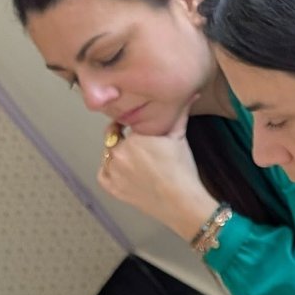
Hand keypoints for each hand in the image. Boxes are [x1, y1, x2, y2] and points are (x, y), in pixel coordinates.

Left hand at [97, 117, 219, 237]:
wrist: (182, 202)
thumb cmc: (182, 170)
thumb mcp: (180, 137)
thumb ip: (179, 114)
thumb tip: (192, 93)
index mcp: (134, 136)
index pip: (124, 122)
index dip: (131, 124)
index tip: (139, 128)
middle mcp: (119, 152)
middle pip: (114, 138)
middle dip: (124, 140)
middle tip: (140, 148)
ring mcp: (113, 171)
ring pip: (108, 155)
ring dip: (117, 154)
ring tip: (134, 161)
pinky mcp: (113, 188)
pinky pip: (102, 174)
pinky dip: (108, 171)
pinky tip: (122, 171)